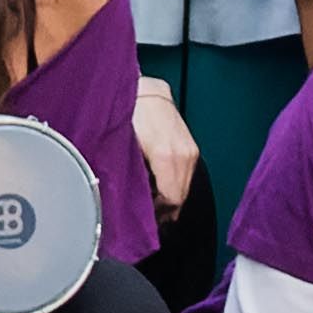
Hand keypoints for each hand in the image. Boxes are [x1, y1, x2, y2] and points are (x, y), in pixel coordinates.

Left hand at [133, 77, 199, 218]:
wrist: (142, 90)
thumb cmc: (127, 114)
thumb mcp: (121, 147)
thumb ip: (128, 176)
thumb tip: (128, 202)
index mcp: (166, 155)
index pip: (171, 198)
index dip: (157, 215)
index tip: (143, 221)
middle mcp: (184, 154)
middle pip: (180, 196)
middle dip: (163, 210)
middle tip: (145, 217)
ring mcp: (190, 150)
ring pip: (184, 187)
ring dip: (169, 198)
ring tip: (150, 203)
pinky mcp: (191, 147)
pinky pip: (186, 176)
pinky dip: (174, 185)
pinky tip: (159, 187)